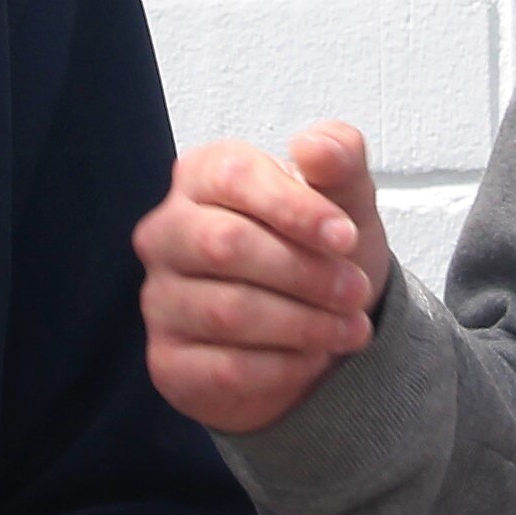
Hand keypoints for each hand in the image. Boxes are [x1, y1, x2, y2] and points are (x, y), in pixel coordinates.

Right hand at [133, 122, 388, 433]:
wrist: (315, 329)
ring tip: (351, 329)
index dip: (294, 208)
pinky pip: (226, 368)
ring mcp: (159, 300)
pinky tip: (315, 359)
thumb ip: (338, 159)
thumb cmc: (320, 249)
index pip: (234, 178)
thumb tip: (314, 146)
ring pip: (228, 312)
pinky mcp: (168, 362)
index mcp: (200, 177)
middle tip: (356, 291)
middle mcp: (166, 235)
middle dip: (304, 271)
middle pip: (225, 245)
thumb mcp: (345, 199)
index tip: (347, 237)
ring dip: (304, 323)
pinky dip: (284, 367)